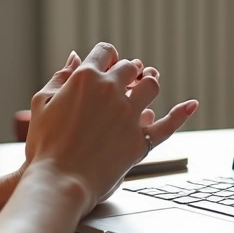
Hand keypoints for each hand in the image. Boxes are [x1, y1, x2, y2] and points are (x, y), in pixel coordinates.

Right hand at [24, 42, 197, 212]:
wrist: (58, 181)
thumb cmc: (44, 145)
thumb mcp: (42, 104)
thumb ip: (60, 77)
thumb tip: (75, 56)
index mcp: (84, 78)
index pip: (105, 52)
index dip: (107, 57)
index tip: (107, 64)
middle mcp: (110, 91)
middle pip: (130, 68)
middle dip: (129, 70)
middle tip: (127, 78)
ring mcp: (129, 115)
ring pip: (151, 87)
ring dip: (150, 82)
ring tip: (147, 84)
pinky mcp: (141, 140)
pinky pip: (168, 124)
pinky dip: (181, 113)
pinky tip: (192, 105)